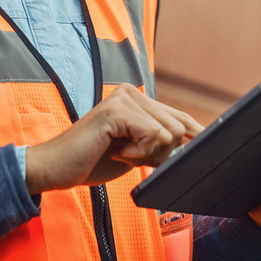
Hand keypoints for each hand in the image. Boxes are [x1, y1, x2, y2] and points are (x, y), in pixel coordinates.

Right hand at [24, 83, 203, 194]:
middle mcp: (132, 92)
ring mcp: (123, 98)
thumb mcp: (136, 151)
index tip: (205, 145)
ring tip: (121, 153)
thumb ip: (159, 143)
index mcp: (137, 99)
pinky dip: (139, 153)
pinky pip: (154, 135)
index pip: (180, 116)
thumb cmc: (92, 161)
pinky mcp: (116, 111)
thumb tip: (194, 145)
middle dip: (160, 153)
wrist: (55, 168)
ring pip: (169, 133)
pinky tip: (118, 152)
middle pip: (179, 127)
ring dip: (148, 155)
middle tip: (130, 156)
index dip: (195, 135)